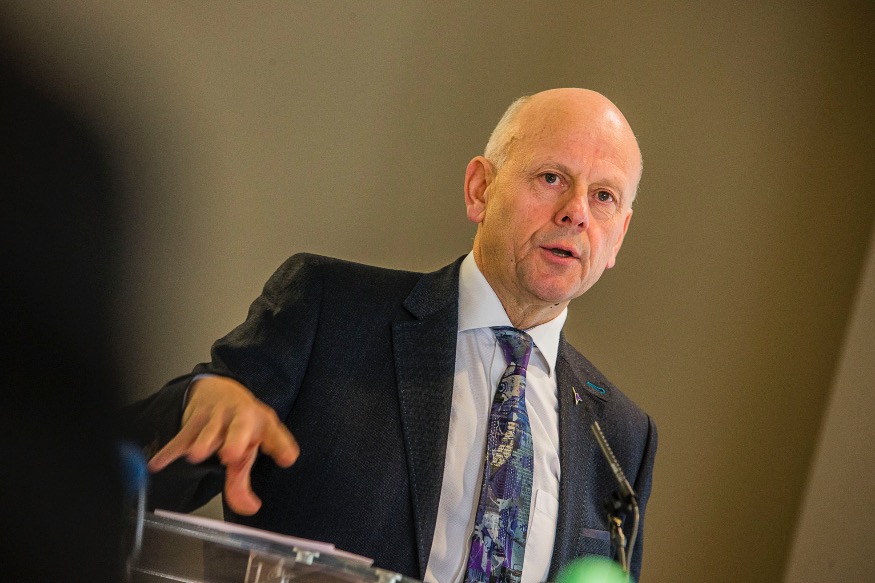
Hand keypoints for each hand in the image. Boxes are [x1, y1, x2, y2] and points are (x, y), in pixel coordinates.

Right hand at [147, 376, 298, 514]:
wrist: (218, 389)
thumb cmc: (240, 425)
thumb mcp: (249, 447)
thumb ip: (244, 482)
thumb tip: (249, 509)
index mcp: (261, 425)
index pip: (274, 434)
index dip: (281, 445)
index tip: (288, 458)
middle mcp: (240, 419)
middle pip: (239, 429)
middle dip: (235, 441)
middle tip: (232, 456)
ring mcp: (216, 418)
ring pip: (208, 430)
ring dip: (203, 441)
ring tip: (197, 456)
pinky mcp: (193, 422)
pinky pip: (180, 438)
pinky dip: (168, 452)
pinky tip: (157, 464)